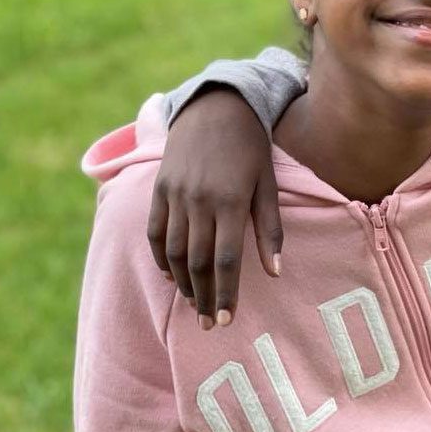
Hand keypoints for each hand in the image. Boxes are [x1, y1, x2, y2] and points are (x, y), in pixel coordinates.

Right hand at [147, 88, 282, 328]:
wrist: (215, 106)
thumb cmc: (250, 147)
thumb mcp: (267, 184)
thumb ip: (270, 229)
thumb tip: (276, 272)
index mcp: (229, 201)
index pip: (226, 260)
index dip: (226, 293)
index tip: (226, 320)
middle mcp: (198, 201)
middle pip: (198, 262)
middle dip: (204, 297)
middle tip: (208, 325)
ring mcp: (174, 195)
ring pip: (173, 251)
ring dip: (183, 283)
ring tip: (194, 304)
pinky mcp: (159, 189)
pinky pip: (154, 232)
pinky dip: (160, 258)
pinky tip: (171, 276)